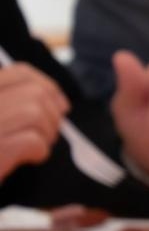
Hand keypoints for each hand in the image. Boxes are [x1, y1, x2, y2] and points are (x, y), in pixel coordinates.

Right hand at [0, 63, 69, 181]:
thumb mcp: (3, 117)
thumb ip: (17, 103)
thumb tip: (59, 102)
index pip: (21, 72)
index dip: (48, 86)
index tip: (60, 104)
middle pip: (35, 93)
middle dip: (52, 114)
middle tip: (49, 133)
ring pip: (35, 113)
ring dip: (46, 133)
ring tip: (38, 146)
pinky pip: (32, 141)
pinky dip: (39, 151)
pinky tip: (30, 158)